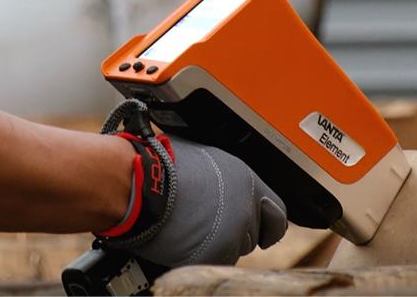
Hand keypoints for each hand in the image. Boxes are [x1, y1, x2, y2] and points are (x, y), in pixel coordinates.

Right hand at [97, 133, 286, 266]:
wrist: (138, 183)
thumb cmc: (160, 164)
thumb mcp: (204, 156)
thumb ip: (226, 175)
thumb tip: (226, 181)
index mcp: (247, 180)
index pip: (278, 212)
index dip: (267, 220)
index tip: (261, 226)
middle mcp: (246, 208)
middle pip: (253, 233)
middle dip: (235, 230)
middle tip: (206, 220)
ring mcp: (232, 234)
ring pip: (234, 250)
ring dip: (218, 242)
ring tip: (189, 226)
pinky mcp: (214, 255)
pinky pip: (214, 261)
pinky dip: (199, 255)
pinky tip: (182, 239)